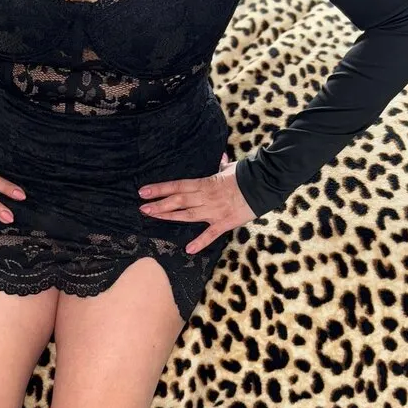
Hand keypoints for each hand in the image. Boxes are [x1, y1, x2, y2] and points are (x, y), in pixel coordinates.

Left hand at [138, 152, 254, 253]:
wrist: (265, 183)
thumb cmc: (247, 174)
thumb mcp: (231, 168)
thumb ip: (222, 166)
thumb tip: (220, 159)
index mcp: (205, 183)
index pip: (178, 186)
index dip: (160, 189)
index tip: (144, 191)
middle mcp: (206, 197)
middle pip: (178, 200)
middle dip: (159, 204)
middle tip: (142, 208)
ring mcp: (214, 210)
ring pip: (188, 215)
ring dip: (169, 216)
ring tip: (153, 217)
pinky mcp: (225, 222)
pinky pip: (211, 233)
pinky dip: (201, 241)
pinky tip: (189, 249)